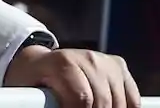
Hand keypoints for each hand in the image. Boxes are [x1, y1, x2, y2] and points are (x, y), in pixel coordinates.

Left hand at [3, 45, 139, 107]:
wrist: (40, 63)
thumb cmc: (32, 83)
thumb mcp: (27, 93)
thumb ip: (38, 102)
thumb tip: (48, 104)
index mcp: (63, 62)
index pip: (82, 98)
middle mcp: (88, 57)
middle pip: (102, 102)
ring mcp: (106, 61)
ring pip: (119, 102)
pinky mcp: (119, 66)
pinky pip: (132, 99)